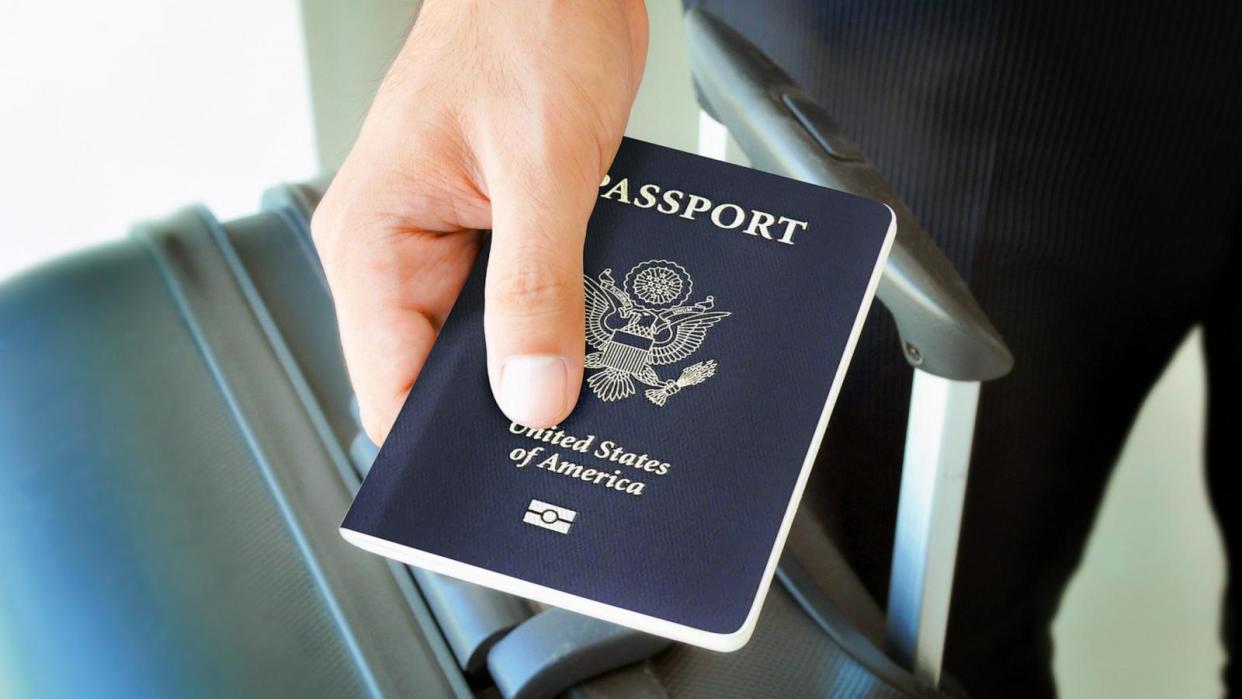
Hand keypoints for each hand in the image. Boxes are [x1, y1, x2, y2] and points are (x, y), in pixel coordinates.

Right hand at [312, 0, 647, 442]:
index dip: (441, 450)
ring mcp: (450, 241)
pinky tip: (606, 334)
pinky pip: (525, 300)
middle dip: (506, 409)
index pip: (388, 387)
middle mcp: (400, 249)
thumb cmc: (528, 23)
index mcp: (373, 239)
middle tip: (575, 443)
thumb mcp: (541, 167)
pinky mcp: (497, 229)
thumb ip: (535, 287)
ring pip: (490, 342)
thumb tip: (531, 395)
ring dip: (543, 362)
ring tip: (600, 387)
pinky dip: (564, 319)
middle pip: (442, 375)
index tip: (501, 490)